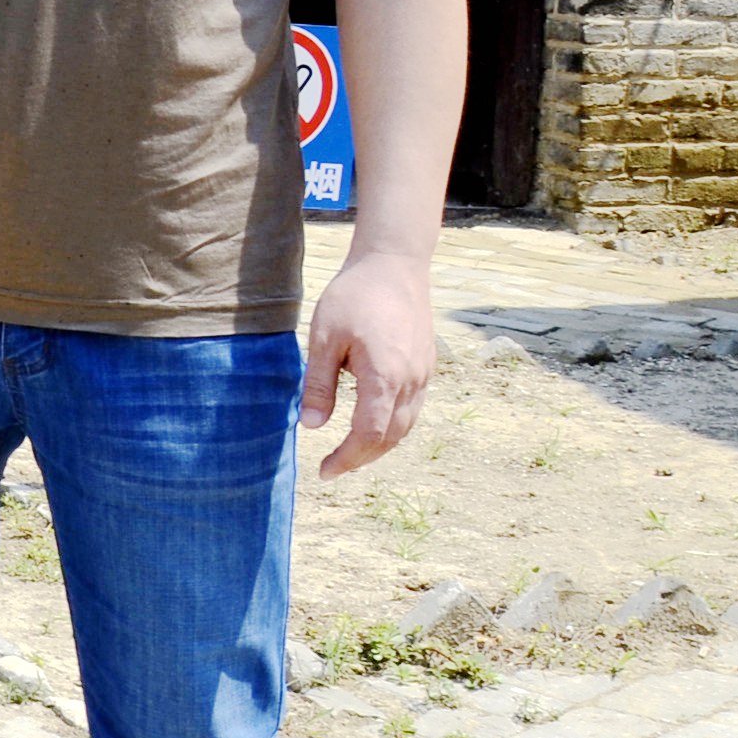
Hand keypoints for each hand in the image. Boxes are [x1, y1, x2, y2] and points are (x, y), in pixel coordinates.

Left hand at [302, 244, 436, 476]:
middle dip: (362, 458)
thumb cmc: (353, 297)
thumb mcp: (324, 339)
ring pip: (406, 425)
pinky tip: (371, 425)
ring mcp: (424, 374)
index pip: (369, 433)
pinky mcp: (426, 366)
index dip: (347, 457)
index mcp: (386, 376)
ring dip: (379, 445)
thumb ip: (319, 384)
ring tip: (349, 454)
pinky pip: (412, 408)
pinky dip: (392, 426)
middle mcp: (412, 381)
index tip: (324, 471)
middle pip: (392, 437)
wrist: (394, 265)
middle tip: (333, 468)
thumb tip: (312, 426)